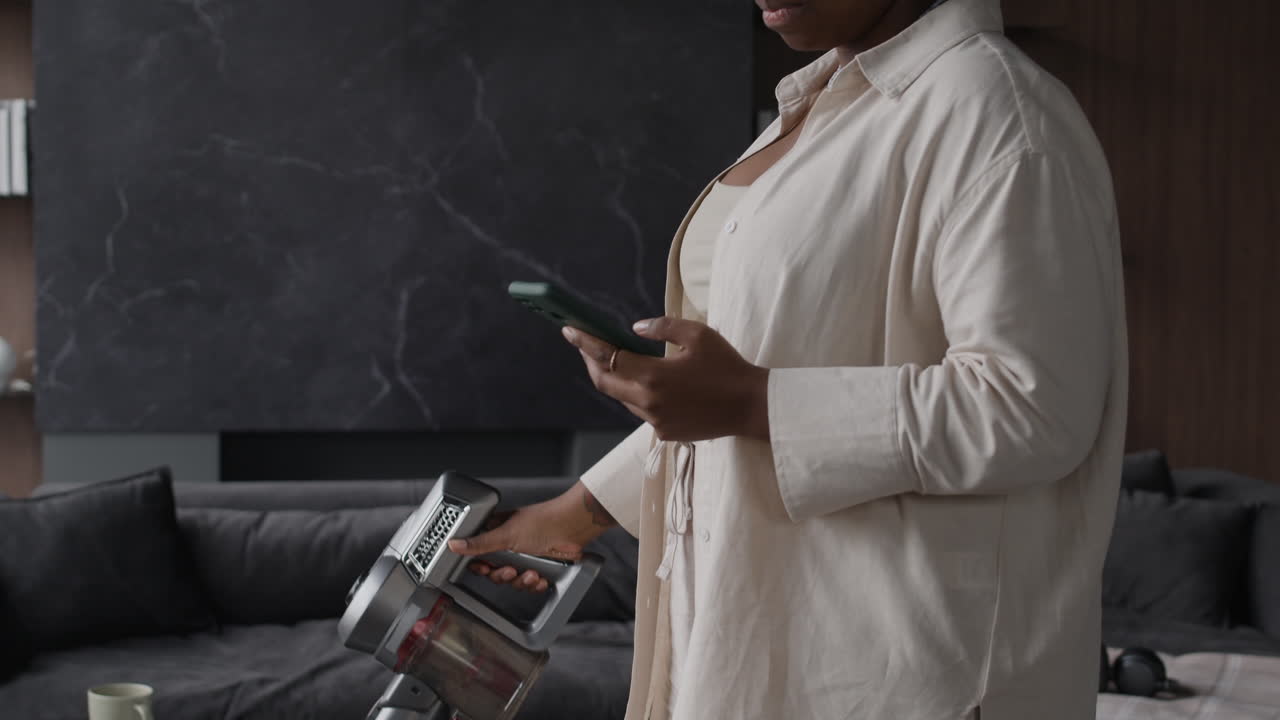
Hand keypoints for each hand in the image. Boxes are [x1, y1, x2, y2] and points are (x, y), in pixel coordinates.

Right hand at [446, 482, 615, 592]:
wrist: (572, 527)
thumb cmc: (542, 521)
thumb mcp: (506, 534)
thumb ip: (479, 543)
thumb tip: (453, 544)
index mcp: (497, 534)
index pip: (480, 555)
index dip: (480, 566)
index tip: (484, 569)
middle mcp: (510, 547)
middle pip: (496, 573)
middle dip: (503, 575)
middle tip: (510, 571)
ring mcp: (525, 558)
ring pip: (514, 581)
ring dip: (522, 581)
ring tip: (531, 573)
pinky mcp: (540, 567)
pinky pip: (531, 584)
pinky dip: (535, 584)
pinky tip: (540, 578)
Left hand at [562, 316, 770, 441]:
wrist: (753, 407)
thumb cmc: (728, 367)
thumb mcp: (698, 334)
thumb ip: (662, 327)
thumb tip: (634, 328)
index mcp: (654, 377)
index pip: (608, 358)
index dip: (586, 343)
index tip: (570, 330)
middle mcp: (649, 403)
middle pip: (605, 383)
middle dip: (591, 362)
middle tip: (585, 344)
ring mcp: (657, 422)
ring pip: (623, 399)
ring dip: (615, 379)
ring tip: (613, 359)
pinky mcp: (666, 433)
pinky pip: (641, 411)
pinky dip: (636, 394)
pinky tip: (644, 382)